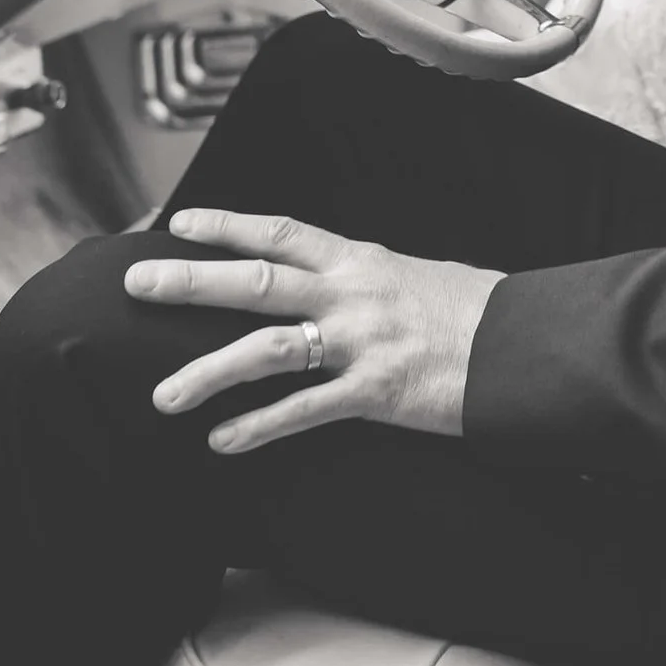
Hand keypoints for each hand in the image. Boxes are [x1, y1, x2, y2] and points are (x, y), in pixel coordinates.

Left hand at [124, 208, 500, 449]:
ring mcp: (360, 343)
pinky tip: (221, 441)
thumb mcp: (419, 280)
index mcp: (361, 262)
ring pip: (267, 350)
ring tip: (162, 395)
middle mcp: (352, 295)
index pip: (281, 234)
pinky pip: (305, 410)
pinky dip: (259, 426)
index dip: (228, 226)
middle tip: (137, 283)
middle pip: (256, 282)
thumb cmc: (480, 315)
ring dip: (208, 372)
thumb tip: (337, 286)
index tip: (181, 224)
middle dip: (191, 282)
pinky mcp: (375, 392)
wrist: (529, 346)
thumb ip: (370, 283)